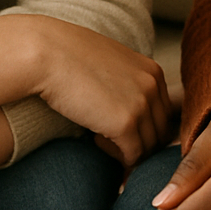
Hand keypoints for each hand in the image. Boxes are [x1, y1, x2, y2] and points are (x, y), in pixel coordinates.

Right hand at [30, 16, 171, 165]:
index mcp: (152, 71)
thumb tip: (124, 107)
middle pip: (160, 132)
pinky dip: (117, 157)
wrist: (47, 53)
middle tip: (113, 142)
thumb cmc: (69, 56)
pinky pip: (131, 155)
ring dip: (127, 151)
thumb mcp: (110, 63)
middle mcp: (153, 86)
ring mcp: (141, 104)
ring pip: (148, 147)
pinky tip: (95, 139)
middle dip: (141, 143)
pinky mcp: (125, 124)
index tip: (124, 131)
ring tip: (100, 139)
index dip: (145, 127)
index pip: (163, 112)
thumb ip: (126, 82)